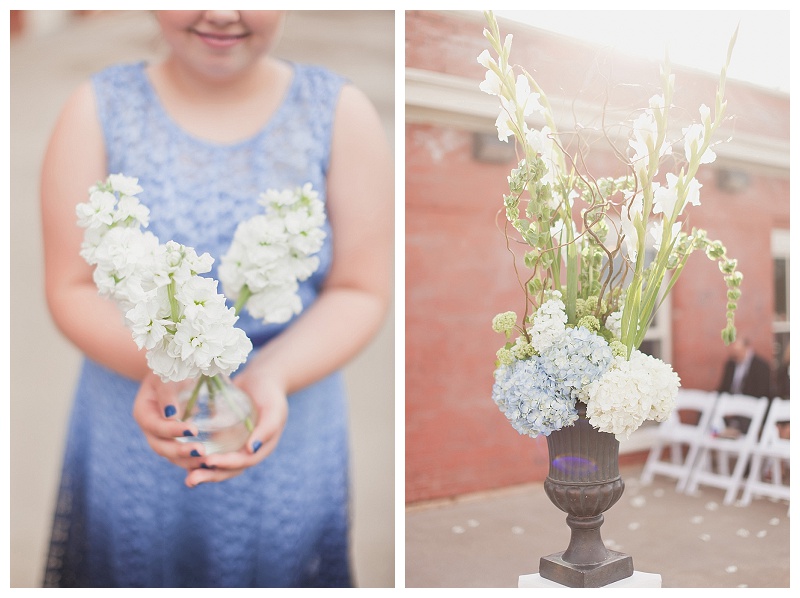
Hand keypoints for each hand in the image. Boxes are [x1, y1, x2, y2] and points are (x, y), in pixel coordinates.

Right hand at [132, 373, 208, 469]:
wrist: (174, 373)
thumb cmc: (170, 370)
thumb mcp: (166, 376)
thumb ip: (167, 393)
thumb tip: (172, 415)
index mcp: (144, 412)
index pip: (156, 427)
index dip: (173, 431)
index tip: (194, 430)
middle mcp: (150, 429)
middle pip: (161, 447)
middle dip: (180, 452)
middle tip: (201, 451)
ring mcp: (161, 437)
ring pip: (171, 456)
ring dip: (187, 461)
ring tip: (207, 463)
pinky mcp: (174, 441)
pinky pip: (181, 455)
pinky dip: (193, 461)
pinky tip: (209, 464)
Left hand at [183, 373, 288, 487]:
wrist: (261, 379)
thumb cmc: (270, 394)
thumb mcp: (273, 410)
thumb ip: (266, 429)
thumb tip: (250, 450)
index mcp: (261, 448)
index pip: (243, 462)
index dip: (227, 464)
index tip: (209, 461)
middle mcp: (246, 451)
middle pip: (228, 469)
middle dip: (210, 475)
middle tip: (192, 480)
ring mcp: (234, 445)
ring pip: (218, 464)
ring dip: (203, 472)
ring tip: (187, 479)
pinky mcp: (222, 437)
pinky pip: (210, 450)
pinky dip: (198, 458)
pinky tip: (182, 460)